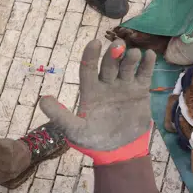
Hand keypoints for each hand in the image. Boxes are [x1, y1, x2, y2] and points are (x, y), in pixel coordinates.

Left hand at [40, 39, 154, 164]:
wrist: (119, 150)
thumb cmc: (93, 140)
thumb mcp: (74, 130)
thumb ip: (59, 115)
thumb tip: (42, 99)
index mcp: (90, 90)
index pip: (89, 68)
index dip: (91, 55)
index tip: (95, 43)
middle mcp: (107, 84)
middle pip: (110, 64)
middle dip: (114, 54)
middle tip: (118, 45)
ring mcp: (125, 86)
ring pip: (127, 66)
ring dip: (130, 57)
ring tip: (134, 53)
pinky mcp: (140, 91)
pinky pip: (144, 74)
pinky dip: (147, 64)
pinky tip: (149, 55)